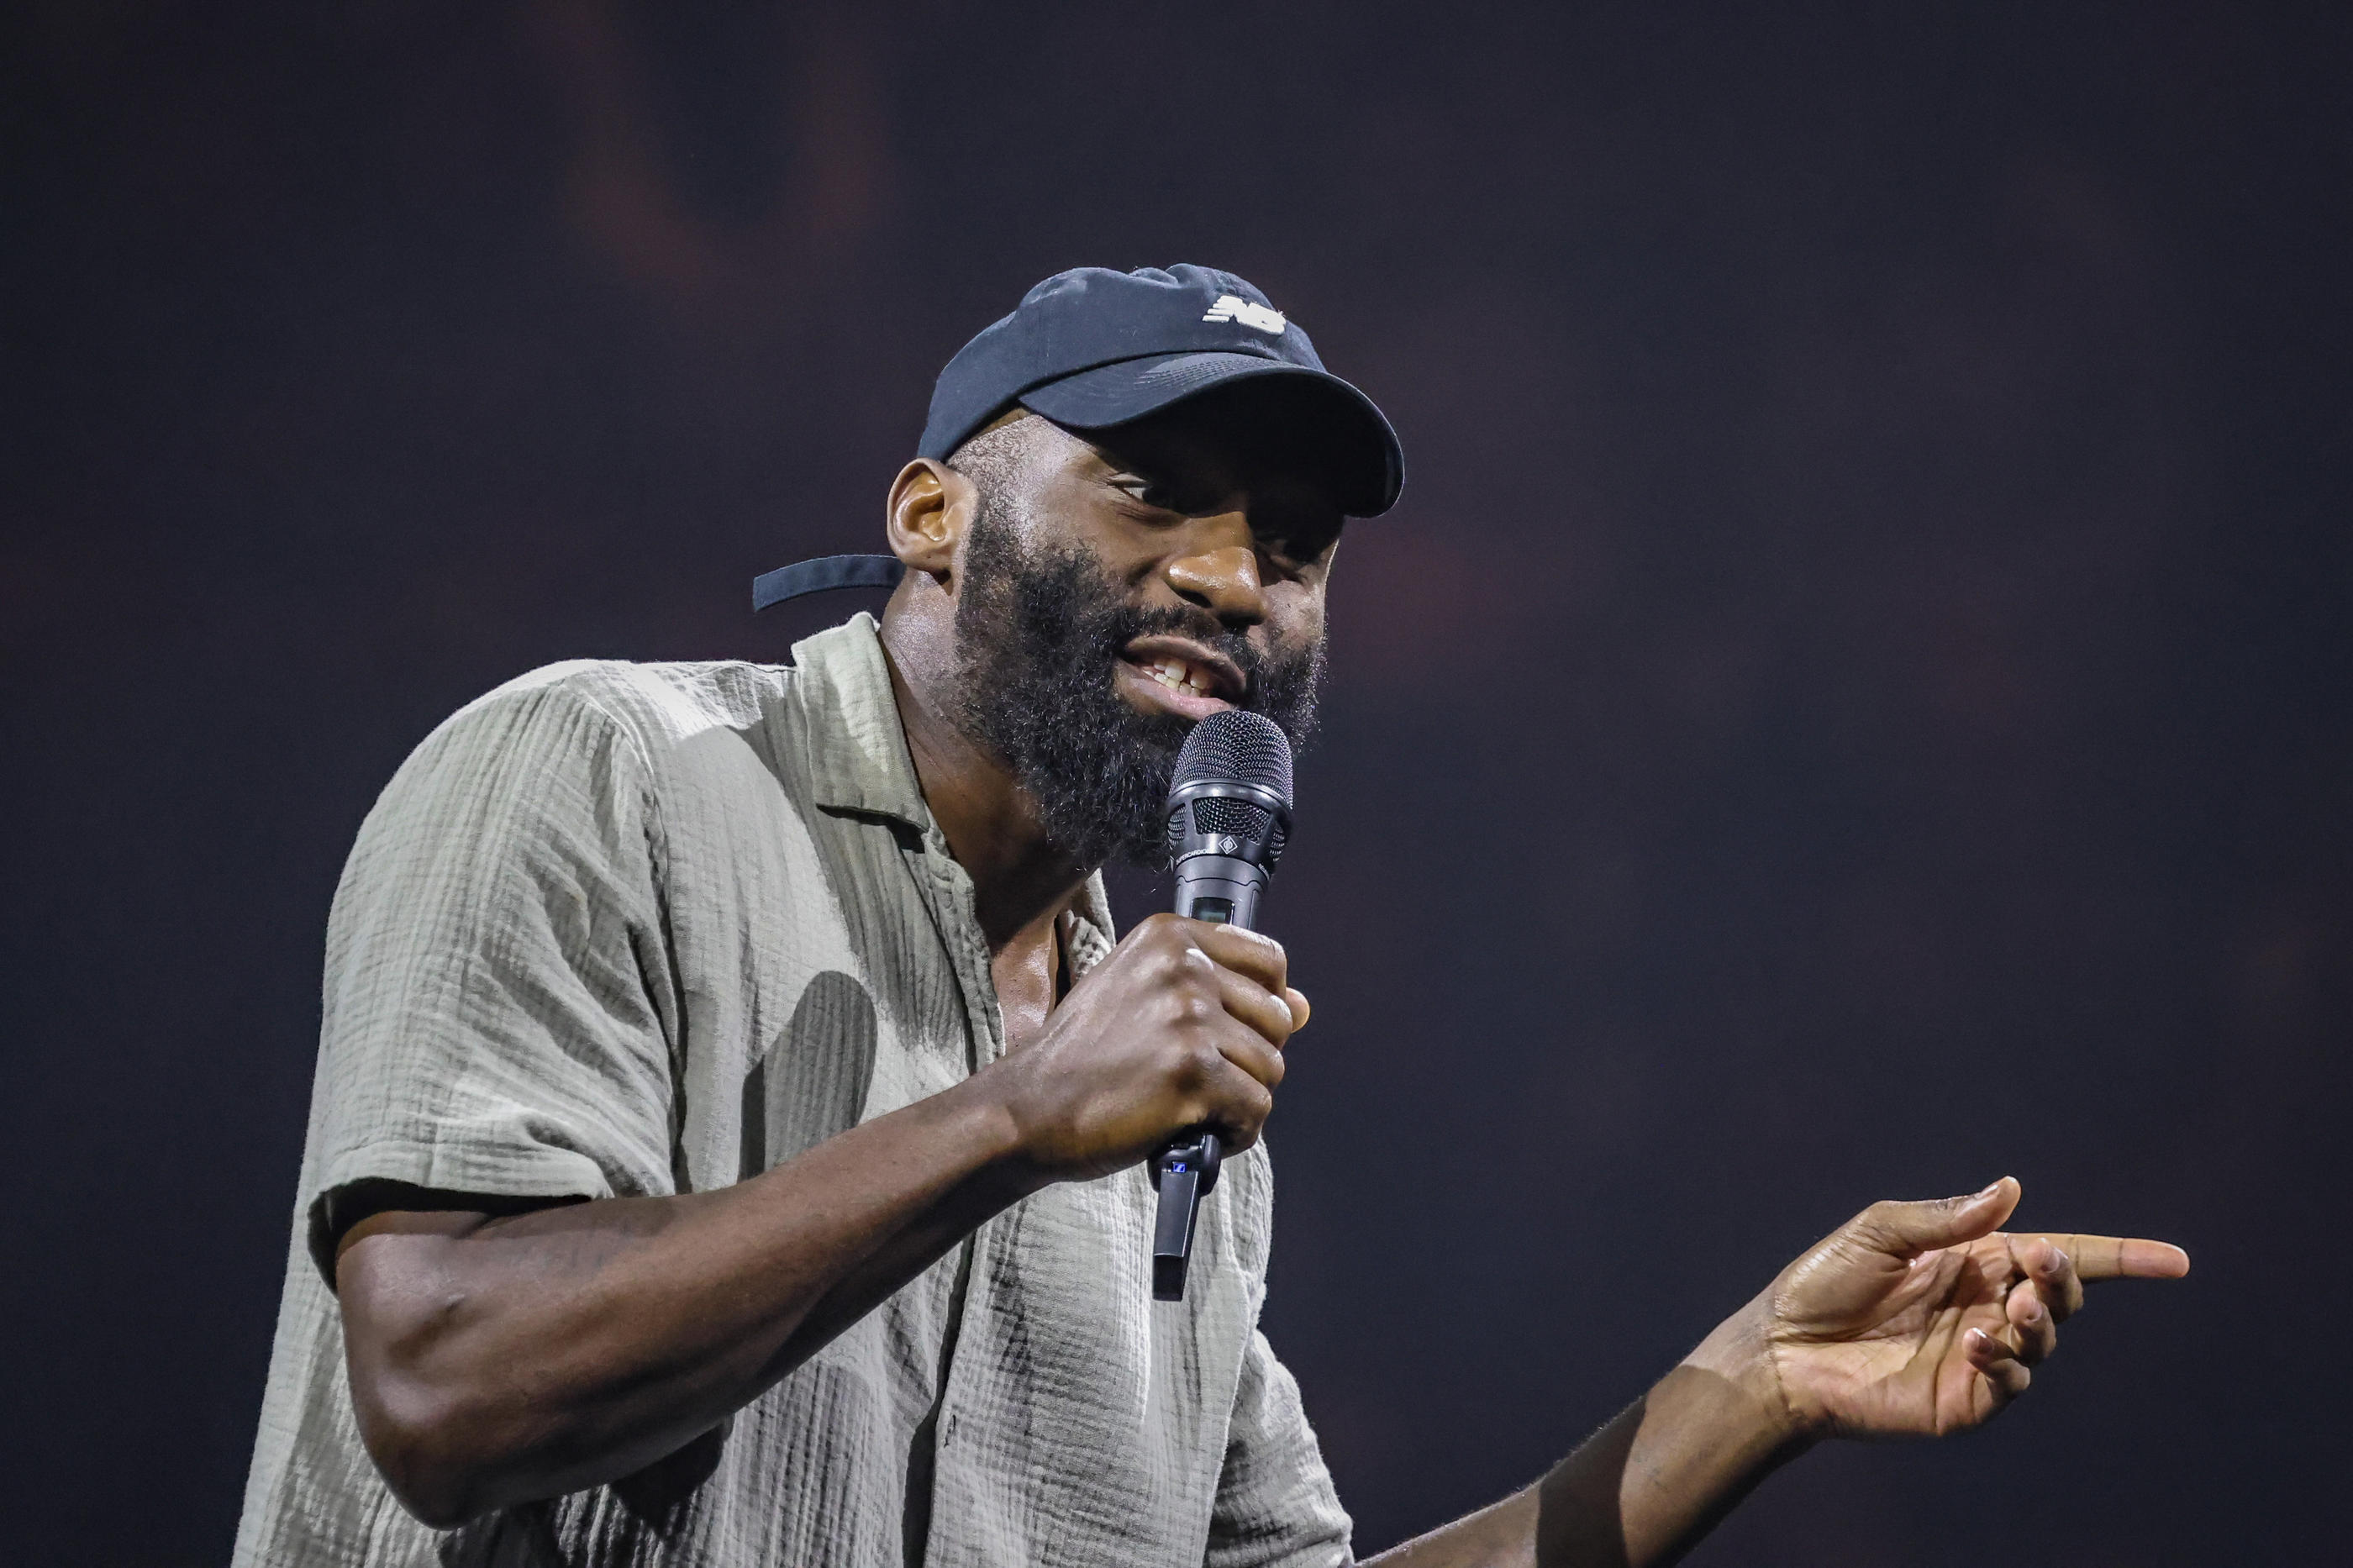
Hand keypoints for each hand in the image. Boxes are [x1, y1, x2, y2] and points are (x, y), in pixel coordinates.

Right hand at [972, 913, 1309, 1182]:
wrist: (1026, 1109)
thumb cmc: (1080, 1060)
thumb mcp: (1142, 999)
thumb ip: (1218, 991)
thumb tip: (1302, 1006)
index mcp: (1169, 938)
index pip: (1270, 961)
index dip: (1263, 1007)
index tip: (1229, 1035)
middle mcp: (1183, 966)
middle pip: (1277, 1019)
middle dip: (1248, 1060)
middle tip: (1197, 1080)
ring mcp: (1189, 1017)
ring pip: (1271, 1068)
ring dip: (1238, 1100)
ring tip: (1190, 1108)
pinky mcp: (1192, 1072)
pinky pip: (1256, 1109)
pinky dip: (1233, 1133)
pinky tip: (1193, 1132)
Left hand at [1700, 1178, 2188, 1440]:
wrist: (1781, 1349)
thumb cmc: (1823, 1283)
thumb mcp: (1879, 1233)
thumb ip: (1946, 1218)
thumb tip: (2011, 1189)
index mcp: (1974, 1260)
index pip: (2059, 1256)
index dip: (2119, 1258)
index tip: (2175, 1261)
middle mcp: (1987, 1306)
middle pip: (2061, 1295)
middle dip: (2064, 1279)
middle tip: (2038, 1267)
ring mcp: (1980, 1356)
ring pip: (2045, 1342)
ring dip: (2040, 1323)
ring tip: (2009, 1312)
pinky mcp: (1964, 1399)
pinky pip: (2011, 1385)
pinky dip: (2008, 1364)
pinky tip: (1978, 1344)